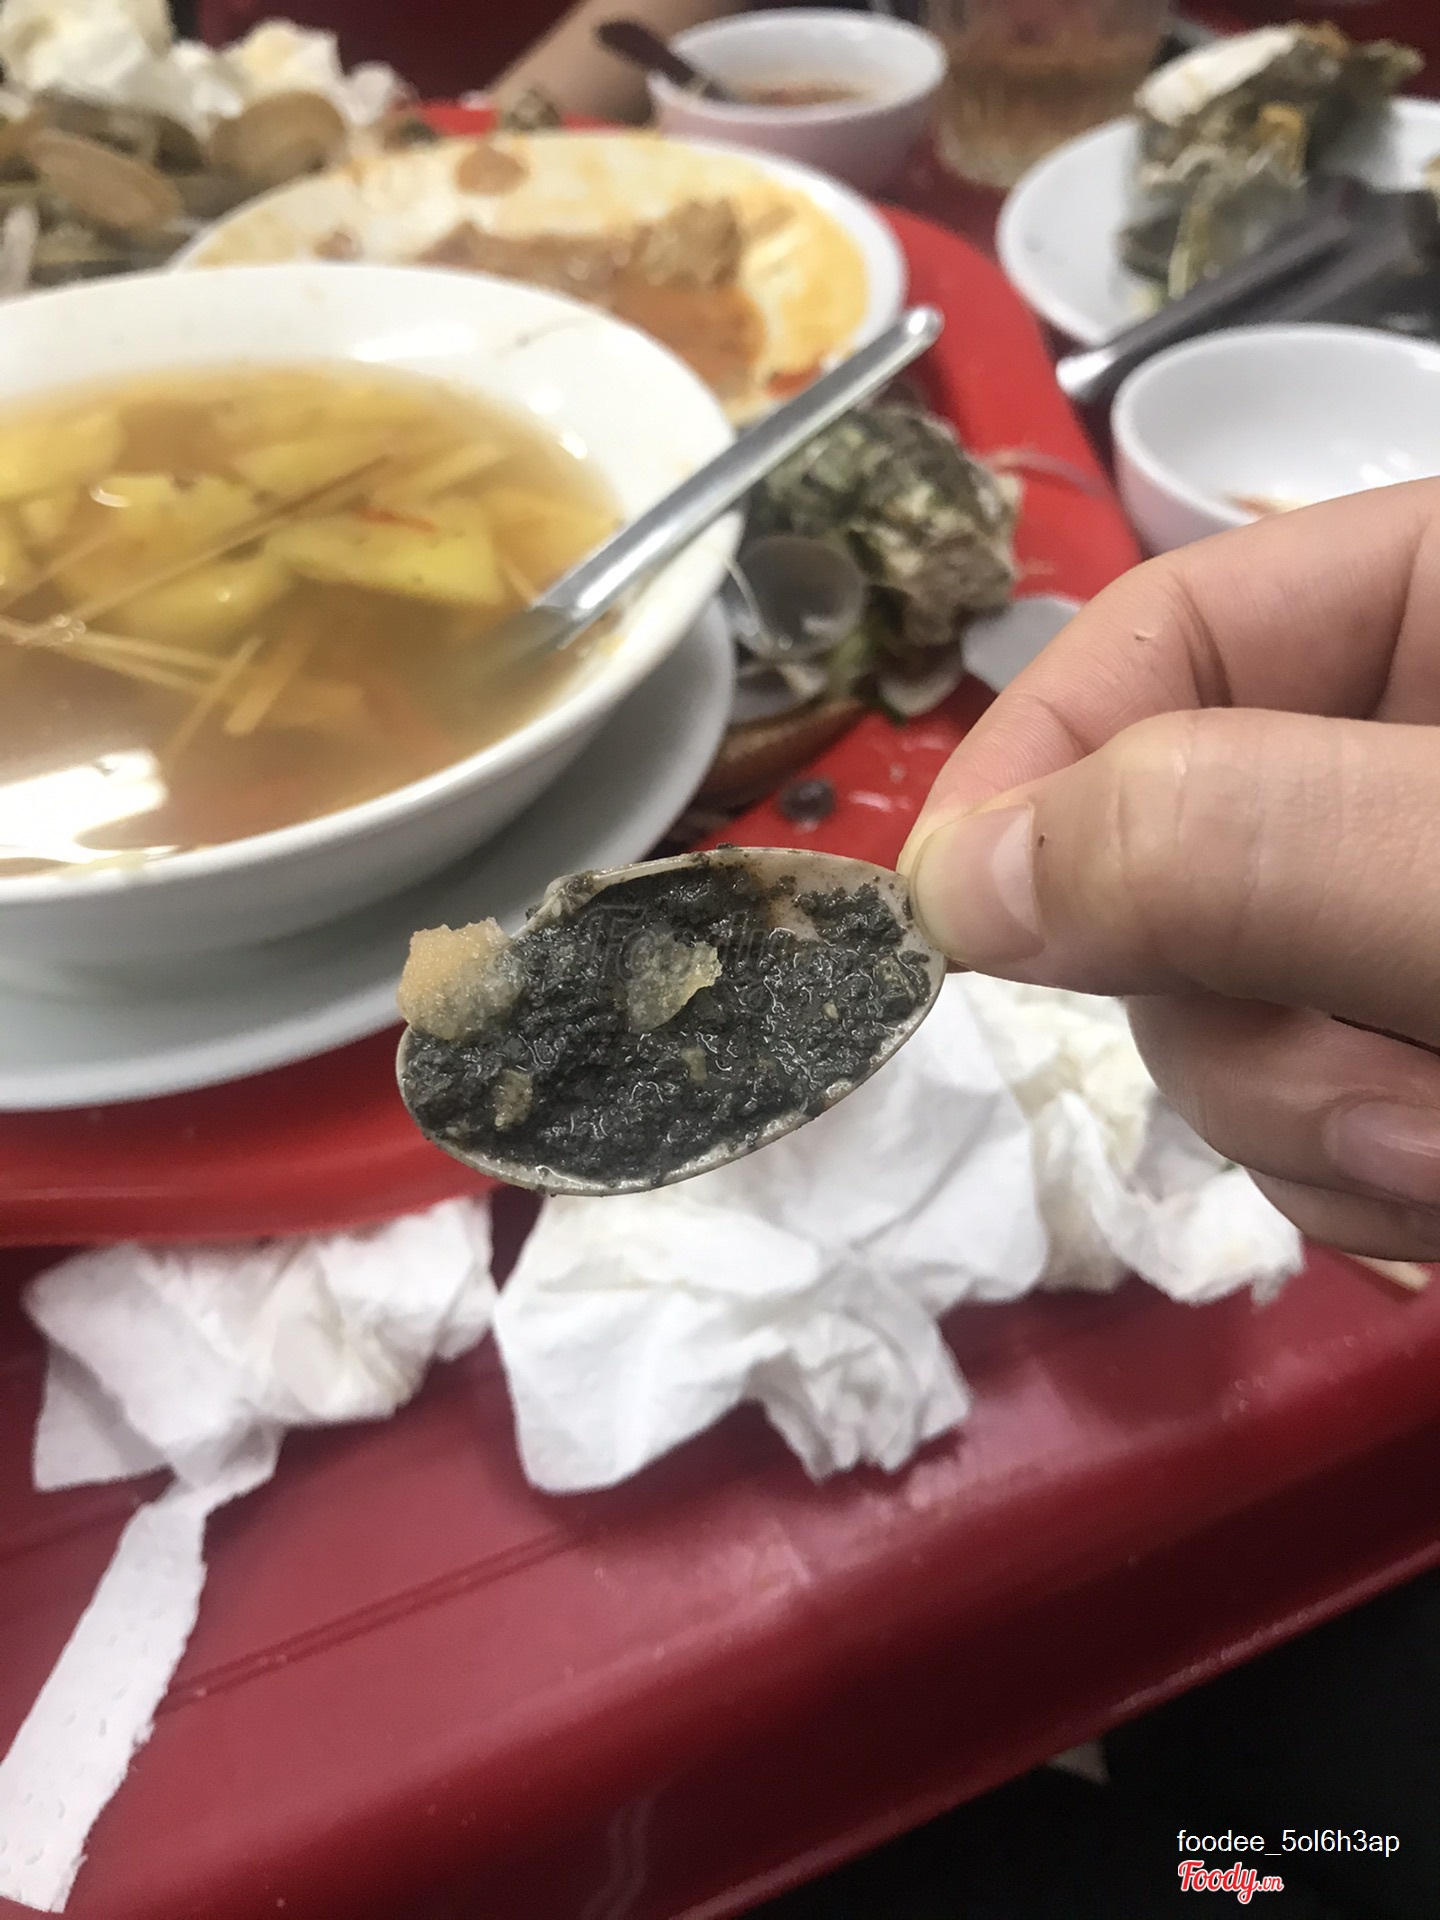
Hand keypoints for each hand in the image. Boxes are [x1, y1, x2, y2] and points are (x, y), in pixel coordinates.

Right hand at [899, 477, 1439, 1258]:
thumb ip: (1245, 848)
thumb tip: (958, 881)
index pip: (1167, 633)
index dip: (1039, 767)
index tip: (946, 925)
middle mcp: (1405, 757)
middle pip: (1178, 856)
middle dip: (1236, 1012)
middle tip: (1381, 1085)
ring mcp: (1411, 913)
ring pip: (1232, 1015)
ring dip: (1313, 1118)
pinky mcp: (1425, 1038)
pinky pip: (1310, 1115)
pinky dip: (1364, 1177)